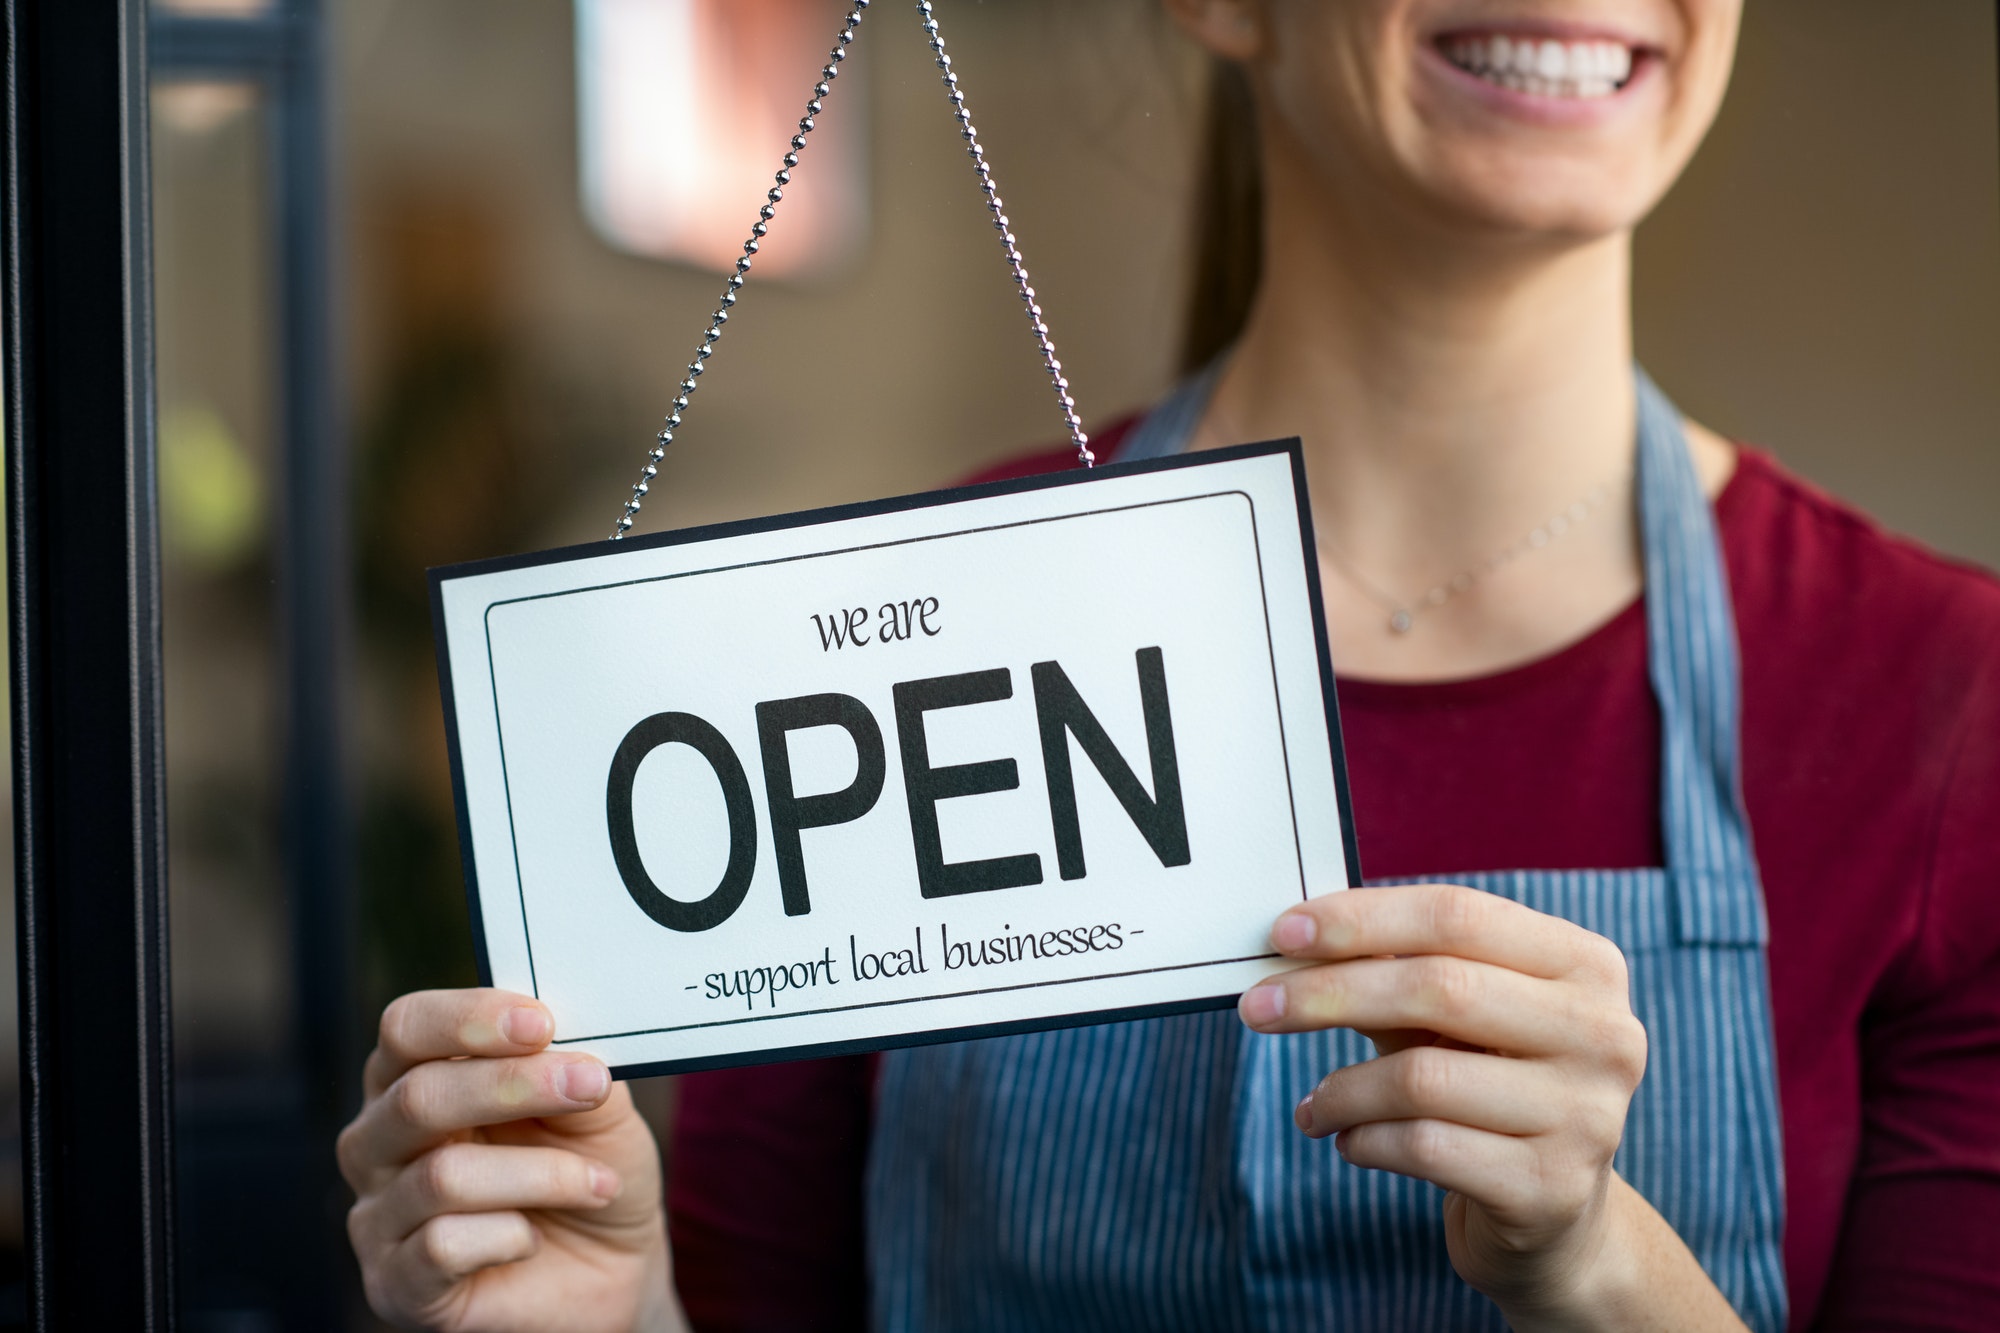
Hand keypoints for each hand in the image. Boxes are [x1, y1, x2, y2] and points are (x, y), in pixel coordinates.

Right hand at [338, 989, 683, 1332]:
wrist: (610, 1269)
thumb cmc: (589, 1169)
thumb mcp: (596, 1107)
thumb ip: (572, 1063)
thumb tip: (561, 1036)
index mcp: (413, 1078)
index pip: (406, 1028)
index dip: (468, 1020)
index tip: (541, 1023)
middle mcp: (378, 1142)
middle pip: (417, 1097)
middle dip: (513, 1086)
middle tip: (590, 1087)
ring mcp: (378, 1217)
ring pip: (443, 1176)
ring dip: (541, 1173)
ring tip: (597, 1183)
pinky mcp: (395, 1285)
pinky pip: (442, 1247)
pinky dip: (510, 1236)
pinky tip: (533, 1238)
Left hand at [1237, 884, 1743, 1329]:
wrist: (1553, 1218)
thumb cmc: (1487, 1086)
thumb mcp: (1455, 1018)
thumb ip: (1396, 966)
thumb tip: (1293, 934)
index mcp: (1585, 966)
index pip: (1457, 915)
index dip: (1362, 919)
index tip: (1283, 932)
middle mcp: (1604, 1034)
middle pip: (1438, 987)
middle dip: (1329, 994)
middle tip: (1256, 1008)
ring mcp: (1588, 1116)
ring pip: (1422, 1077)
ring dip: (1341, 1088)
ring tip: (1313, 1104)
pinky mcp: (1551, 1189)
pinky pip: (1424, 1147)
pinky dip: (1363, 1140)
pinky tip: (1347, 1141)